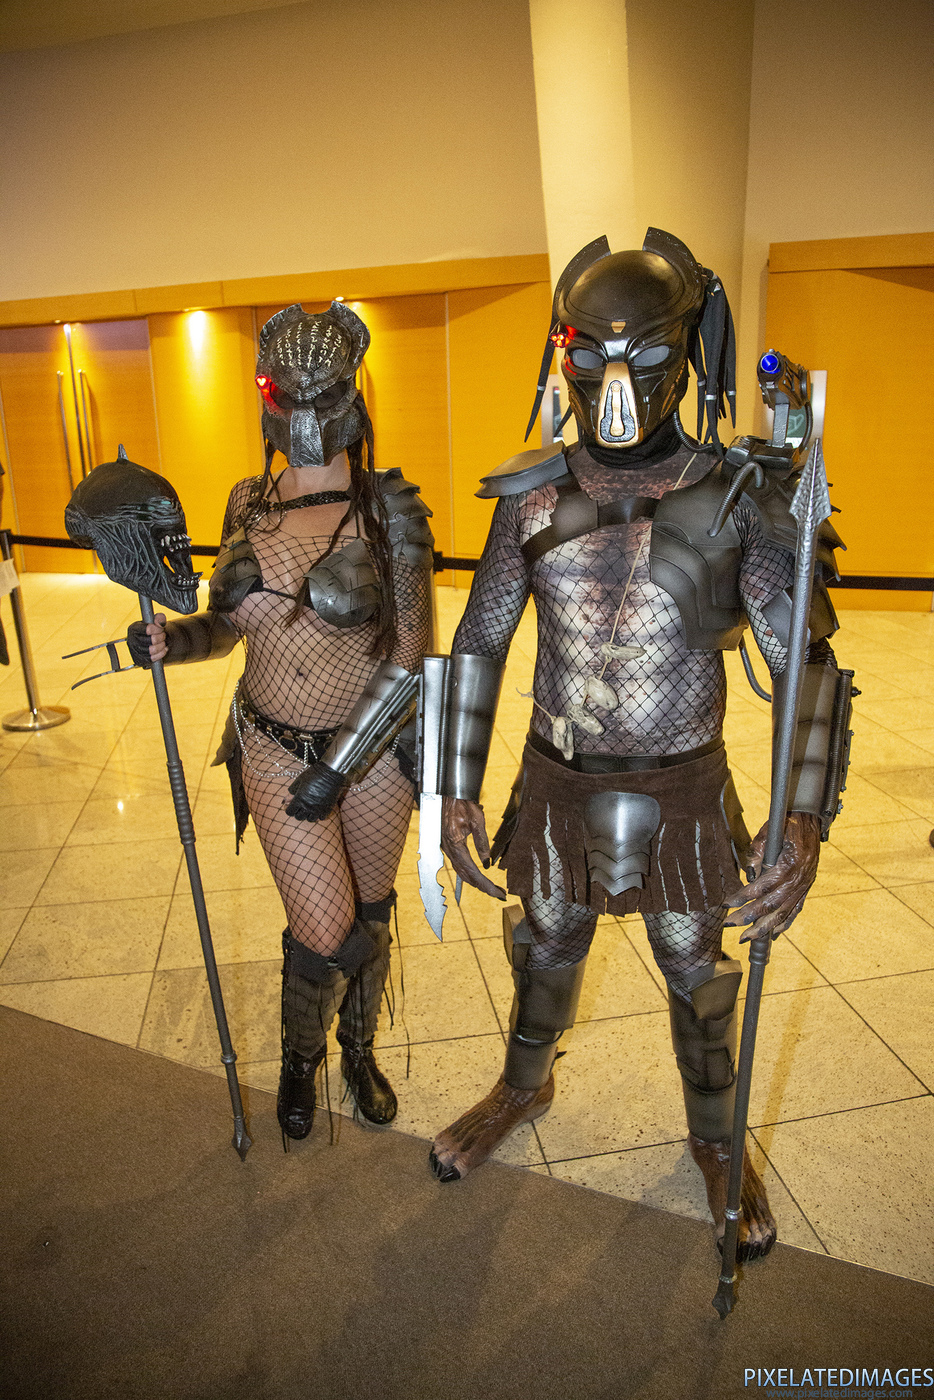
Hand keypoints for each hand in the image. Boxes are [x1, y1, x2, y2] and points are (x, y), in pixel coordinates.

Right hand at [126, 613, 166, 667]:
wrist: (147, 643)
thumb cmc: (150, 631)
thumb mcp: (153, 622)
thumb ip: (159, 618)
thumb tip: (161, 620)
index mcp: (133, 629)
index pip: (149, 629)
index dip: (158, 629)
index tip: (161, 629)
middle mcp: (131, 640)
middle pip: (153, 640)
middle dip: (161, 637)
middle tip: (163, 635)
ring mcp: (134, 651)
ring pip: (153, 650)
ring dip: (162, 645)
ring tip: (163, 642)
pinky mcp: (139, 660)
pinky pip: (153, 658)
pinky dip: (162, 653)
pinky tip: (164, 648)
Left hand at [286, 762, 346, 820]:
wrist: (331, 773)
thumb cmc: (314, 775)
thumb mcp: (299, 780)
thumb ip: (292, 790)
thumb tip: (288, 797)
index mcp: (299, 799)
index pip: (290, 812)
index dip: (289, 809)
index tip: (292, 806)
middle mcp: (307, 806)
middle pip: (299, 817)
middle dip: (298, 813)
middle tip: (300, 807)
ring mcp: (318, 809)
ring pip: (310, 819)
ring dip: (308, 815)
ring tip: (309, 809)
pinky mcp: (327, 809)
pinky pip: (321, 818)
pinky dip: (318, 815)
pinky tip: (318, 809)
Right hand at [441, 796, 505, 899]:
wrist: (448, 794)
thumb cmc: (462, 803)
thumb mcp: (477, 820)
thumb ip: (482, 843)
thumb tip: (487, 863)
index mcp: (456, 845)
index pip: (473, 872)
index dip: (486, 885)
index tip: (498, 893)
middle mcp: (449, 850)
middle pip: (466, 876)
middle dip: (483, 887)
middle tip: (498, 894)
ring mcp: (447, 849)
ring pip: (461, 872)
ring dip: (476, 882)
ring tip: (491, 888)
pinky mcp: (448, 846)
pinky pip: (458, 865)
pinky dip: (468, 874)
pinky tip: (476, 876)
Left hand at [724, 811, 820, 940]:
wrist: (810, 821)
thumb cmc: (785, 826)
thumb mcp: (767, 833)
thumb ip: (756, 853)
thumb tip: (748, 875)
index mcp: (787, 865)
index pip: (761, 888)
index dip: (742, 898)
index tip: (726, 905)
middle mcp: (798, 879)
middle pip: (770, 905)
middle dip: (748, 917)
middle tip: (729, 924)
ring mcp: (804, 885)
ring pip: (783, 913)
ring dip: (764, 927)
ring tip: (747, 937)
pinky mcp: (806, 888)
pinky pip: (795, 910)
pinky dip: (784, 923)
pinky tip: (773, 933)